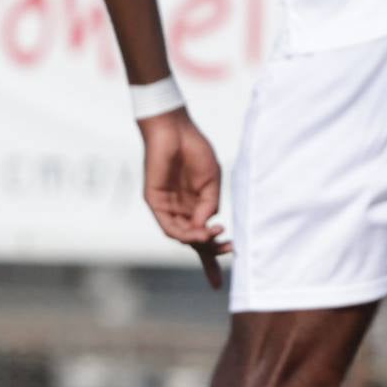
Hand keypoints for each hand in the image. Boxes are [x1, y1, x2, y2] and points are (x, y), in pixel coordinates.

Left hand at [140, 110, 230, 288]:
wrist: (176, 130)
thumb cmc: (195, 151)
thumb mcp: (211, 182)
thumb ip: (210, 206)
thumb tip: (207, 228)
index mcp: (195, 207)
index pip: (204, 236)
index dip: (215, 253)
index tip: (232, 256)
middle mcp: (181, 210)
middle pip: (194, 241)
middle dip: (211, 252)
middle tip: (229, 250)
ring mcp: (167, 207)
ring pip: (181, 236)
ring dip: (199, 241)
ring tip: (214, 236)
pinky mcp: (155, 201)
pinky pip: (168, 225)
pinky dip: (184, 233)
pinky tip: (199, 232)